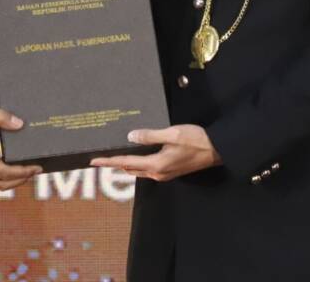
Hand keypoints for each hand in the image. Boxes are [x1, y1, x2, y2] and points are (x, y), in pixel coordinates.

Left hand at [90, 124, 220, 181]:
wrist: (216, 150)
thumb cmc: (195, 140)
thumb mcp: (171, 134)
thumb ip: (150, 136)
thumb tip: (130, 137)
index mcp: (156, 165)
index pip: (126, 163)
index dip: (108, 161)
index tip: (93, 161)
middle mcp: (157, 173)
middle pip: (129, 169)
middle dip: (114, 163)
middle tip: (100, 157)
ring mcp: (164, 174)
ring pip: (138, 170)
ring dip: (125, 164)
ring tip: (113, 155)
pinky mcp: (169, 171)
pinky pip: (147, 169)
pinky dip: (136, 163)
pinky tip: (135, 154)